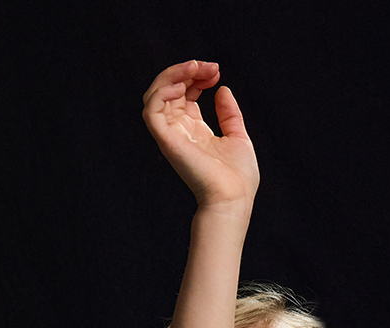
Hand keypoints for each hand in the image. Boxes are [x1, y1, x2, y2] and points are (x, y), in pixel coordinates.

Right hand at [142, 60, 258, 211]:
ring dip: (172, 75)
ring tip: (195, 68)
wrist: (233, 199)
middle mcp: (180, 131)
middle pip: (169, 89)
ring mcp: (171, 135)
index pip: (184, 93)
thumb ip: (229, 114)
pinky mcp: (166, 140)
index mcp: (195, 130)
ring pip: (155, 95)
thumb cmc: (238, 178)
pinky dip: (163, 91)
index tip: (215, 72)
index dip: (196, 76)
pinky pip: (151, 110)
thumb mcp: (238, 136)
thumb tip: (222, 89)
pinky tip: (183, 85)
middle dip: (186, 70)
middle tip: (209, 67)